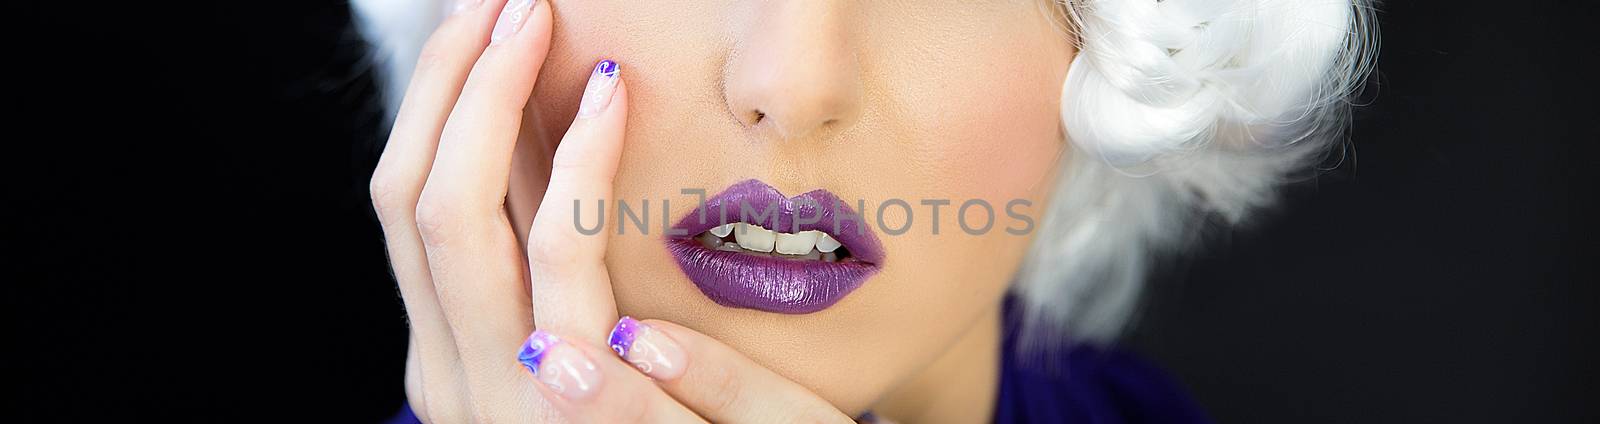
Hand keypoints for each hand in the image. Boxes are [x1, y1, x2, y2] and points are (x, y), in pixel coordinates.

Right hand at [368, 0, 854, 421]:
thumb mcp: (590, 360)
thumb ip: (559, 277)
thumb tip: (552, 160)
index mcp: (450, 357)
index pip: (406, 209)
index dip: (429, 107)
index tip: (472, 27)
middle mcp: (452, 373)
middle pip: (407, 195)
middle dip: (444, 82)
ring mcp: (499, 391)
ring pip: (451, 214)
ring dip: (487, 96)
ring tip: (532, 15)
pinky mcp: (571, 401)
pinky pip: (558, 258)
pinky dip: (574, 162)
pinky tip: (608, 95)